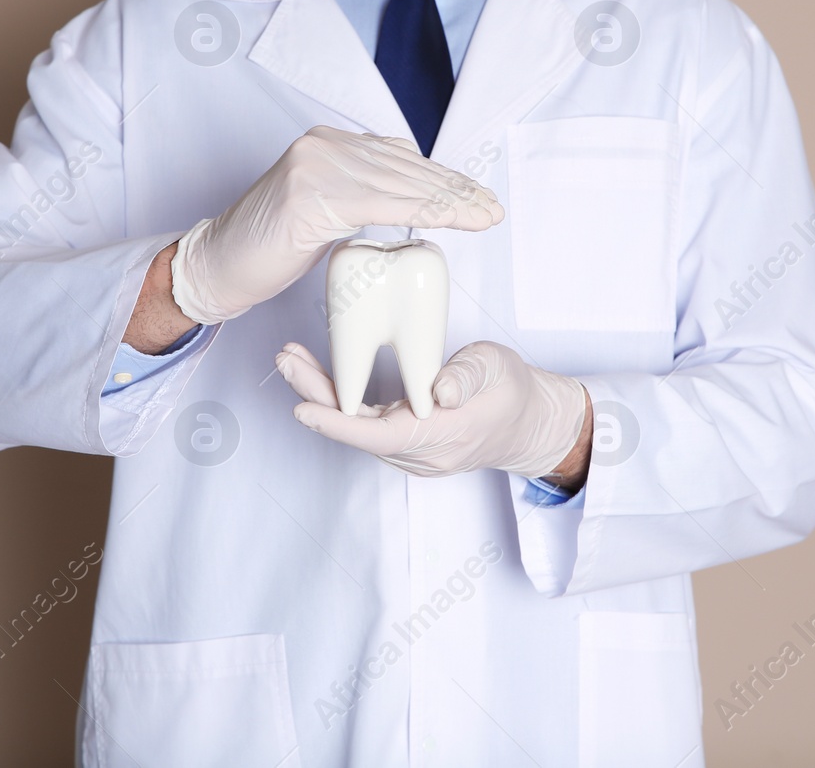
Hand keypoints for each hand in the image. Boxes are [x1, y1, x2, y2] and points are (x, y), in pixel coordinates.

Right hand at [170, 126, 502, 324]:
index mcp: (329, 143)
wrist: (218, 264)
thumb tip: (410, 198)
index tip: (478, 197)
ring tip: (483, 218)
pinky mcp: (310, 195)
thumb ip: (362, 193)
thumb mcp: (324, 209)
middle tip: (492, 210)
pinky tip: (451, 222)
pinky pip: (381, 204)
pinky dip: (422, 213)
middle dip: (456, 190)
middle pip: (406, 168)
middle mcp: (324, 145)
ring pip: (401, 185)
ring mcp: (316, 165)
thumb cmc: (269, 246)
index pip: (400, 157)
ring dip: (450, 203)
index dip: (444, 178)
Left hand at [274, 340, 590, 479]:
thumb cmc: (511, 390)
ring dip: (323, 395)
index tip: (303, 407)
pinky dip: (339, 401)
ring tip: (292, 360)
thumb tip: (437, 390)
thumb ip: (466, 376)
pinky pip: (364, 424)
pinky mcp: (405, 441)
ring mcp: (411, 452)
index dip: (337, 423)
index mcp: (442, 436)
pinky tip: (319, 375)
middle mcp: (420, 453)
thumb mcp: (495, 367)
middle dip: (316, 396)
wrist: (528, 424)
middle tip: (286, 360)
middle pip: (357, 429)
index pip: (379, 435)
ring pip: (356, 427)